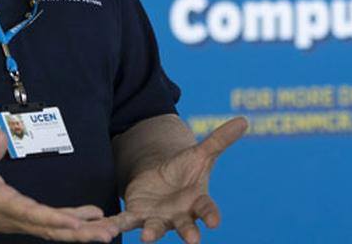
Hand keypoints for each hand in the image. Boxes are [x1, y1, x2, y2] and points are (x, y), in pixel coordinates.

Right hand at [0, 130, 118, 241]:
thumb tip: (1, 136)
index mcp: (1, 203)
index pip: (32, 214)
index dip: (56, 219)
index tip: (78, 223)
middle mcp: (11, 218)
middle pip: (50, 229)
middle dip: (80, 233)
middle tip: (108, 233)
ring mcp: (15, 222)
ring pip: (51, 231)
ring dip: (79, 232)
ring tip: (107, 231)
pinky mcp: (17, 220)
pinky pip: (46, 227)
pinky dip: (68, 227)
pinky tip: (86, 223)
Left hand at [117, 117, 248, 243]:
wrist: (161, 180)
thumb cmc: (186, 170)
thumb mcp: (201, 153)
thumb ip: (220, 140)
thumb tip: (244, 120)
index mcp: (197, 202)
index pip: (207, 209)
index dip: (211, 215)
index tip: (215, 222)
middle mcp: (179, 216)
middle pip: (185, 225)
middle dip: (189, 233)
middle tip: (194, 241)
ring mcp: (157, 219)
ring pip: (154, 229)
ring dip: (151, 235)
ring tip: (146, 239)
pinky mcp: (136, 215)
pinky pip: (125, 222)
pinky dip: (116, 225)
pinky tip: (107, 230)